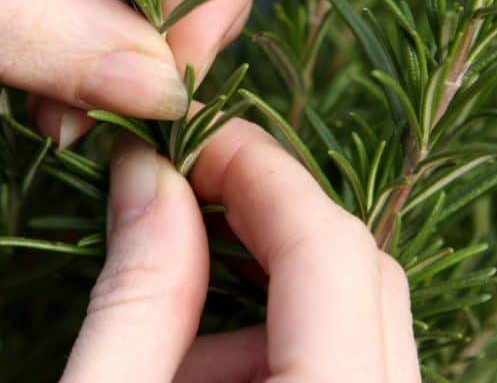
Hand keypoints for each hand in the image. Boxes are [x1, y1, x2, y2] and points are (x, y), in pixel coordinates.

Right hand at [61, 120, 420, 381]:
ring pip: (355, 314)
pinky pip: (344, 355)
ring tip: (167, 334)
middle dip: (263, 218)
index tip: (191, 137)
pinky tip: (197, 370)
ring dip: (260, 293)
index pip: (328, 253)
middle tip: (180, 190)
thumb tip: (148, 173)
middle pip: (359, 272)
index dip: (259, 172)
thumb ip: (137, 296)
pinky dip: (273, 339)